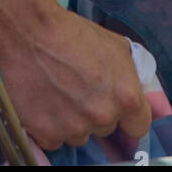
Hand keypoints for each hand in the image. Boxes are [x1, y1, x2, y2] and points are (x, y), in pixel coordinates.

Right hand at [0, 2, 151, 149]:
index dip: (130, 119)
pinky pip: (55, 139)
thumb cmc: (75, 33)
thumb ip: (130, 75)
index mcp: (126, 97)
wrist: (31, 32)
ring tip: (60, 92)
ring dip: (74, 121)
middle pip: (107, 128)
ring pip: (80, 134)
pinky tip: (45, 101)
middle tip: (82, 90)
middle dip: (98, 113)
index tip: (120, 113)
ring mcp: (74, 129)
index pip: (139, 127)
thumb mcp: (116, 46)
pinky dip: (51, 126)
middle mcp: (103, 118)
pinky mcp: (47, 135)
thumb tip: (136, 91)